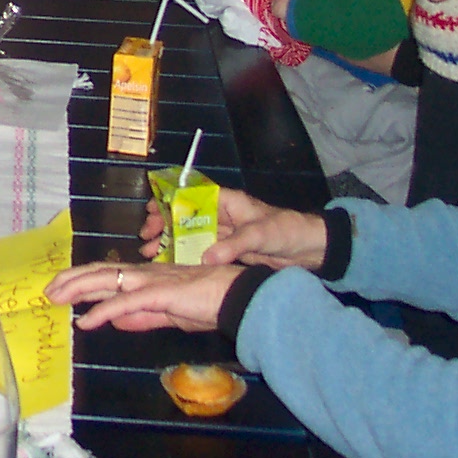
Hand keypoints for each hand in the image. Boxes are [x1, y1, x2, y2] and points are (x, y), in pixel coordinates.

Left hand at [45, 260, 242, 332]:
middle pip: (101, 272)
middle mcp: (145, 275)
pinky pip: (126, 302)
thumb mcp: (169, 314)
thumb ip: (143, 317)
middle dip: (71, 280)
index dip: (83, 280)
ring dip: (79, 288)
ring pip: (107, 280)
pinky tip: (87, 320)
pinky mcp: (160, 294)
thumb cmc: (209, 303)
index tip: (61, 288)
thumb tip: (115, 320)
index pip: (109, 275)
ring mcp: (152, 282)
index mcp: (147, 278)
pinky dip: (103, 310)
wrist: (238, 297)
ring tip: (57, 297)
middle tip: (47, 290)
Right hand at [136, 187, 327, 270]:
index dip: (168, 200)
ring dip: (170, 242)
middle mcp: (222, 214)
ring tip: (151, 253)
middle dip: (163, 224)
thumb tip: (206, 258)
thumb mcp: (261, 235)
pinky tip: (170, 264)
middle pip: (185, 215)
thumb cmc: (287, 231)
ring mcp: (224, 233)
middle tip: (146, 238)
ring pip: (189, 234)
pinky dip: (184, 255)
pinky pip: (200, 250)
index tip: (150, 211)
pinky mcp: (228, 250)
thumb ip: (233, 245)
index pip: (191, 194)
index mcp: (228, 201)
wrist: (311, 249)